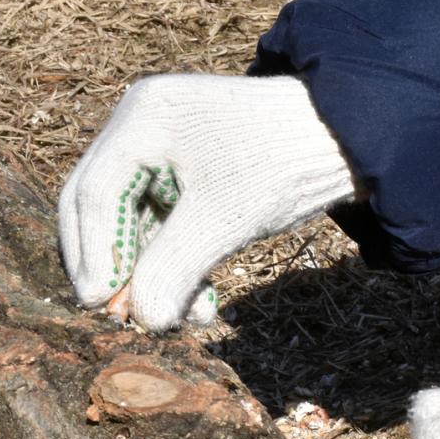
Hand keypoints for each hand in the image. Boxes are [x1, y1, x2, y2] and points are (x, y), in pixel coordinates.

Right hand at [57, 74, 356, 330]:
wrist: (347, 138)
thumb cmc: (283, 164)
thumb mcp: (224, 219)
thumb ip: (174, 267)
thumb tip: (143, 320)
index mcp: (145, 118)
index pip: (93, 192)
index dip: (92, 253)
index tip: (99, 304)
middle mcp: (144, 125)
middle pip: (101, 206)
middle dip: (116, 265)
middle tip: (120, 316)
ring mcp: (164, 146)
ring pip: (133, 221)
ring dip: (152, 272)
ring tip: (182, 318)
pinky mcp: (186, 170)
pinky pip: (163, 222)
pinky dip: (176, 261)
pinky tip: (201, 301)